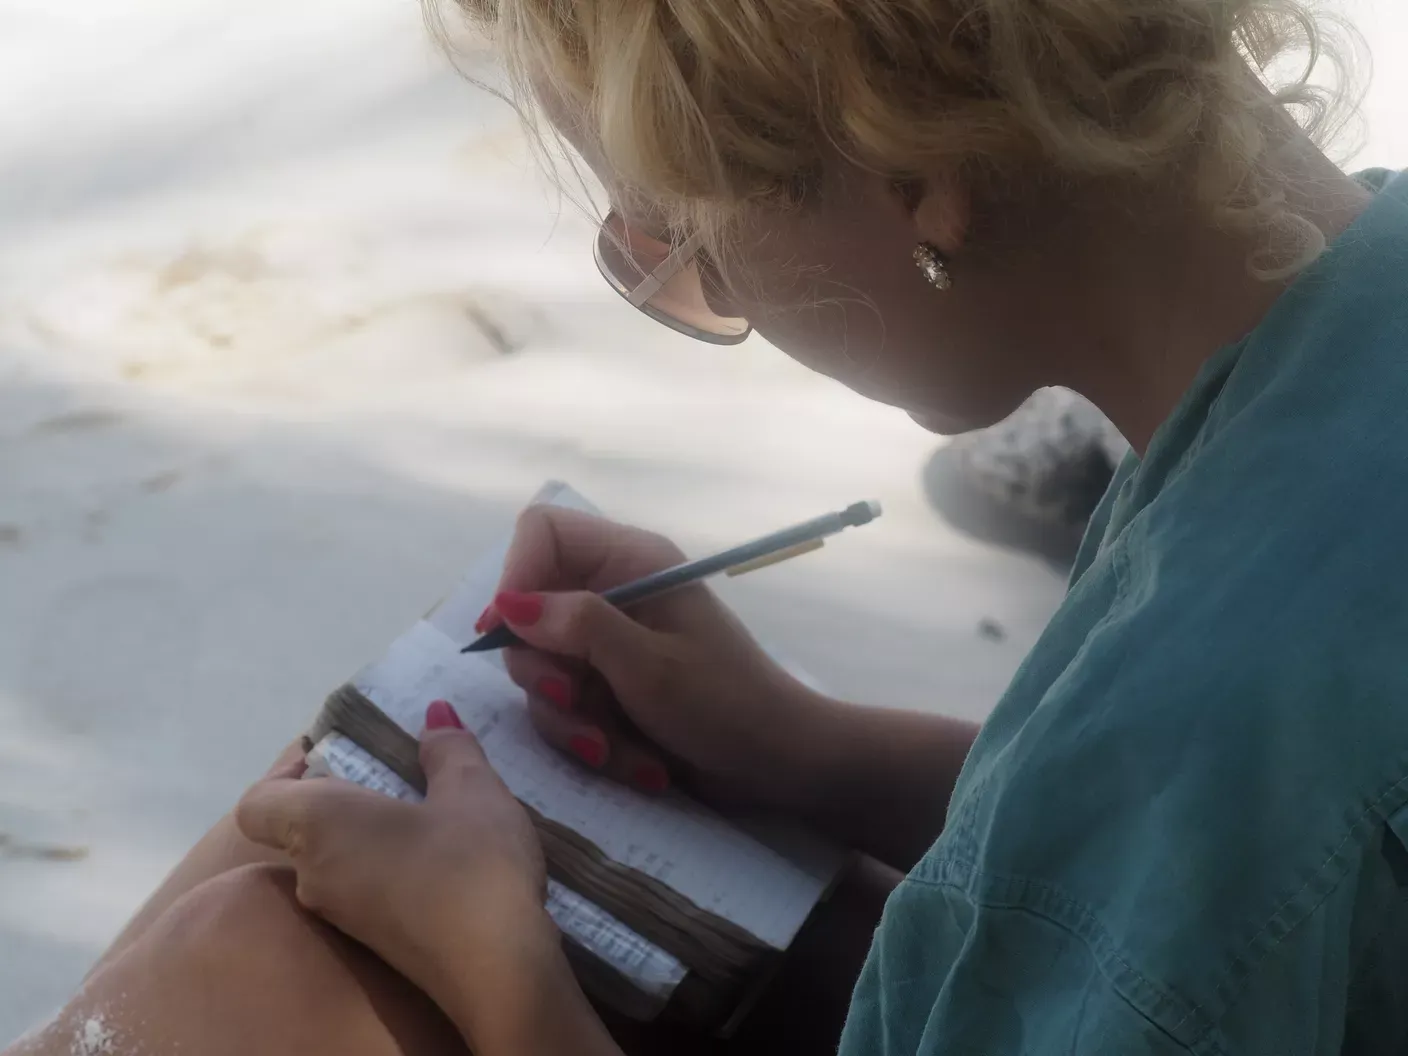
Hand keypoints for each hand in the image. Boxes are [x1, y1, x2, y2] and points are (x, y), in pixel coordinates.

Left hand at [235, 702, 563, 1047]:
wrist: (495, 970)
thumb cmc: (469, 864)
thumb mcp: (472, 789)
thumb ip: (449, 749)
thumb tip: (434, 717)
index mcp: (320, 824)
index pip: (257, 803)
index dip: (283, 775)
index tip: (337, 761)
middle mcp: (314, 874)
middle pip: (301, 830)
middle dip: (345, 801)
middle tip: (400, 779)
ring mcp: (340, 917)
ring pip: (335, 863)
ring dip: (372, 838)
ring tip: (432, 818)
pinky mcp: (372, 945)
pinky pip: (363, 892)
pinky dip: (389, 871)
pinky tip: (443, 863)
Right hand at [481, 505, 836, 810]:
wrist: (778, 765)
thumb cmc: (726, 705)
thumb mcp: (649, 667)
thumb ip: (579, 628)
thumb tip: (509, 604)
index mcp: (632, 562)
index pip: (542, 533)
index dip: (517, 576)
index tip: (508, 632)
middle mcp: (614, 594)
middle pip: (529, 613)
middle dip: (545, 672)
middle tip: (573, 700)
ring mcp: (609, 645)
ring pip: (542, 671)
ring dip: (572, 721)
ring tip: (615, 749)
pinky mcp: (609, 690)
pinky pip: (567, 709)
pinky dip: (593, 740)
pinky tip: (636, 762)